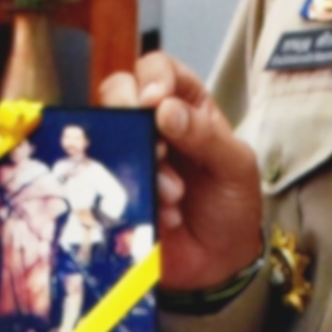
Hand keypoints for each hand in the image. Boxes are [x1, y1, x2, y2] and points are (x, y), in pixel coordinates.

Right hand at [109, 54, 268, 288]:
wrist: (218, 262)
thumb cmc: (230, 205)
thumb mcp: (235, 167)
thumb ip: (206, 135)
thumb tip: (164, 109)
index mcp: (185, 105)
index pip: (158, 68)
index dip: (152, 77)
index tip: (156, 101)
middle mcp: (148, 124)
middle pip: (116, 91)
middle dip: (132, 116)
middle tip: (159, 150)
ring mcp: (126, 156)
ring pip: (104, 134)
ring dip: (138, 162)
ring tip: (174, 195)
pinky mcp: (108, 190)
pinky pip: (96, 178)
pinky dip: (127, 194)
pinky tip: (162, 216)